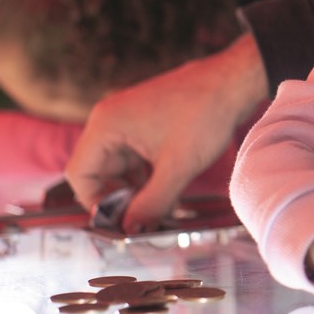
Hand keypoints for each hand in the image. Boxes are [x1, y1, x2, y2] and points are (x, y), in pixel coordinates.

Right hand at [65, 32, 268, 232]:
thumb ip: (152, 204)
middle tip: (144, 220)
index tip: (120, 222)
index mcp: (106, 124)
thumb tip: (132, 231)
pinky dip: (147, 177)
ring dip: (136, 190)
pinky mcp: (146, 124)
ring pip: (120, 168)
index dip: (96, 202)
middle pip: (99, 172)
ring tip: (160, 210)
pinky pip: (136, 158)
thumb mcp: (177, 168)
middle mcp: (111, 120)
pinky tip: (167, 193)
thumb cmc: (205, 113)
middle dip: (120, 199)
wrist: (233, 82)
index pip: (80, 174)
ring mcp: (129, 121)